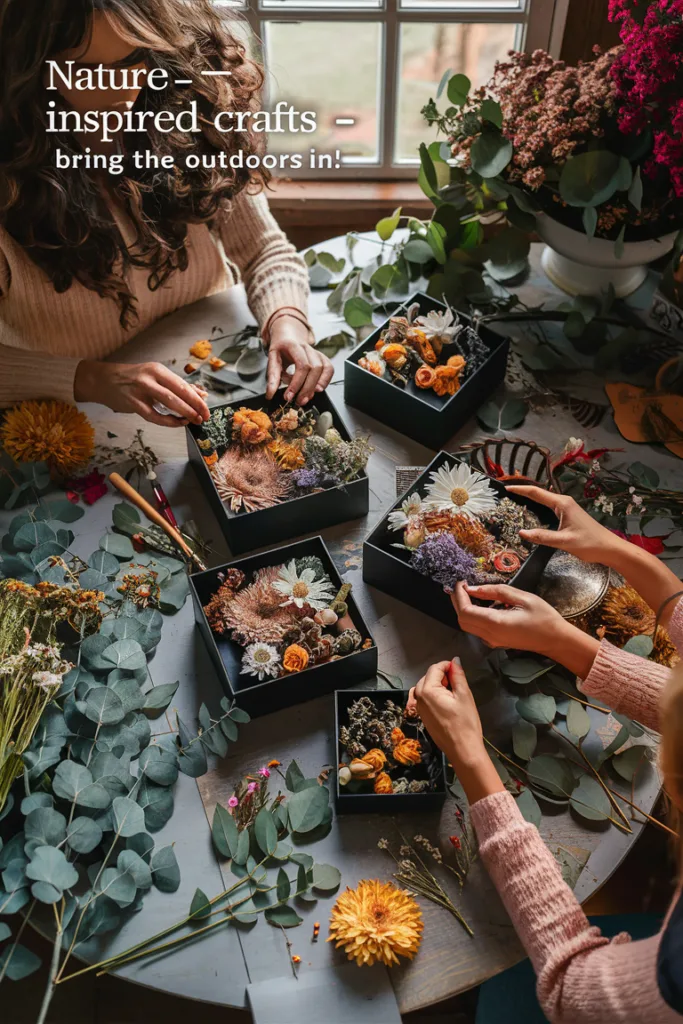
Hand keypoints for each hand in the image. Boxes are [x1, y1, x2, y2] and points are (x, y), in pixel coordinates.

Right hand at [74, 360, 209, 426]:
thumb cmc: (134, 378)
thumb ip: (178, 386)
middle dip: (194, 407)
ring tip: (193, 421)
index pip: (182, 384)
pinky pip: (154, 416)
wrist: (104, 380)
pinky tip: (177, 423)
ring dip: (183, 414)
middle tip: (204, 417)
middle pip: (178, 393)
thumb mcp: (156, 377)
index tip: (207, 408)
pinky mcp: (133, 403)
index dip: (196, 397)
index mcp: (158, 370)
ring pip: (168, 403)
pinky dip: (167, 421)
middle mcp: (150, 378)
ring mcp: (141, 390)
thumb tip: (201, 395)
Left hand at [265, 317, 333, 405]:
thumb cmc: (280, 347)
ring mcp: (316, 352)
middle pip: (315, 368)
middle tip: (298, 401)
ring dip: (317, 385)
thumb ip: (272, 376)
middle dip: (307, 388)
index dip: (297, 383)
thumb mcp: (272, 358)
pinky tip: (318, 389)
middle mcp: (307, 348)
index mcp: (294, 345)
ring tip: (307, 397)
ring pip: (324, 368)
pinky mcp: (321, 357)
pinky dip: (326, 380)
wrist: (288, 334)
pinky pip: (329, 368)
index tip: (289, 396)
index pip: (302, 365)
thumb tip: (270, 394)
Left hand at [410, 659, 503, 803]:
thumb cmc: (465, 722)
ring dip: (437, 685)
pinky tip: (446, 702)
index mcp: (427, 690)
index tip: (459, 671)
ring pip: (425, 687)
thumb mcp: (464, 695)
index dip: (448, 666)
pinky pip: (424, 698)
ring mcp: (418, 708)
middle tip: (458, 684)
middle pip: (428, 676)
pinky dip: (434, 695)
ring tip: (452, 692)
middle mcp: (418, 697)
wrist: (462, 749)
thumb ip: (458, 675)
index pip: (435, 668)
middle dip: (442, 675)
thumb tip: (454, 660)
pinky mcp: (422, 716)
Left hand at [451, 581, 599, 678]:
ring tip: (469, 591)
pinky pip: (476, 628)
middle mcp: (489, 635)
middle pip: (462, 620)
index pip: (465, 611)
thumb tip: (473, 588)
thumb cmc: (543, 617)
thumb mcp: (522, 597)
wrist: (555, 639)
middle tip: (462, 585)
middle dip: (457, 601)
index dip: (459, 595)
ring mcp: (491, 641)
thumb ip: (496, 591)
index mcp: (496, 623)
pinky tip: (481, 603)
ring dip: (464, 608)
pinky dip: (472, 615)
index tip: (462, 582)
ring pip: (467, 626)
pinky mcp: (494, 641)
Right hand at [506, 485, 625, 566]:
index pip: (536, 493)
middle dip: (522, 492)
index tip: (506, 488)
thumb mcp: (564, 542)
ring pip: (544, 500)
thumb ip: (542, 537)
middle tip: (506, 495)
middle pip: (539, 493)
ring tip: (514, 502)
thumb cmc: (589, 543)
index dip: (520, 490)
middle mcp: (564, 503)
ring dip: (529, 499)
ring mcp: (567, 508)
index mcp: (562, 504)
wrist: (609, 548)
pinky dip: (537, 507)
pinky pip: (548, 507)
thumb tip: (521, 533)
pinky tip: (531, 513)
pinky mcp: (568, 515)